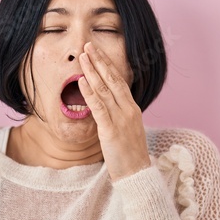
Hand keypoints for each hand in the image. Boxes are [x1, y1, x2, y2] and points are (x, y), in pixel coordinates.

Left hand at [76, 41, 151, 181]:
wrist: (137, 174)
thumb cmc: (129, 155)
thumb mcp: (126, 130)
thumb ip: (117, 115)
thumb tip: (104, 104)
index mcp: (132, 108)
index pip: (119, 81)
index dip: (107, 65)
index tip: (96, 52)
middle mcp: (128, 110)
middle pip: (113, 80)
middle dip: (99, 61)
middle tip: (88, 46)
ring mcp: (121, 119)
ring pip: (105, 90)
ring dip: (92, 72)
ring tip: (82, 57)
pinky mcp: (111, 131)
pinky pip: (99, 108)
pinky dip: (90, 93)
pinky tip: (81, 82)